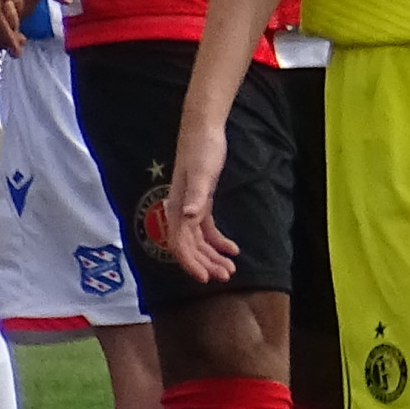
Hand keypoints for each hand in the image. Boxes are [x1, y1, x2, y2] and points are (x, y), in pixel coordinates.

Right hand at [157, 115, 241, 284]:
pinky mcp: (201, 201)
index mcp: (176, 208)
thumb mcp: (202, 173)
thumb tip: (188, 216)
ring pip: (199, 241)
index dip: (191, 263)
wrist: (204, 129)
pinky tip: (233, 249)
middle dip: (205, 264)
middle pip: (190, 247)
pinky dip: (218, 241)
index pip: (180, 244)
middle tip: (225, 276)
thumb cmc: (202, 149)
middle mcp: (180, 211)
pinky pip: (206, 229)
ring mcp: (190, 207)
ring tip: (230, 269)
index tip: (205, 278)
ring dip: (212, 256)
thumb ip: (196, 195)